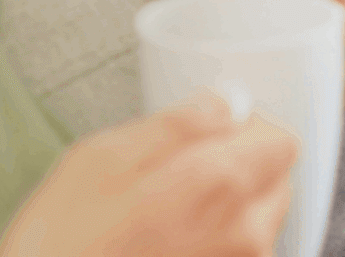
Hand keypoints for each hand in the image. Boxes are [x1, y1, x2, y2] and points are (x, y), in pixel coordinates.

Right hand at [0, 88, 296, 256]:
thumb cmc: (62, 246)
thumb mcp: (101, 158)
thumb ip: (176, 124)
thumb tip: (224, 103)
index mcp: (222, 183)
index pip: (282, 139)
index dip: (244, 128)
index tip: (207, 132)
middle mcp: (245, 233)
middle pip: (274, 180)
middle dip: (237, 168)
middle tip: (176, 175)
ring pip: (257, 220)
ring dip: (224, 209)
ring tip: (161, 216)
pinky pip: (235, 254)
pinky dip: (211, 242)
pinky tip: (163, 243)